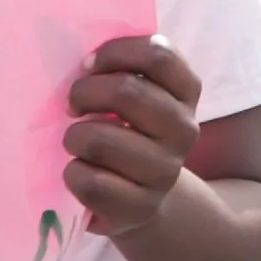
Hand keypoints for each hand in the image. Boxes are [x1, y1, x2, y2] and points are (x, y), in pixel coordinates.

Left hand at [64, 35, 201, 236]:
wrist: (145, 198)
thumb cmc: (130, 132)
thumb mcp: (140, 95)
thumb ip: (124, 68)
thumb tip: (81, 54)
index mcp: (187, 92)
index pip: (158, 54)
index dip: (115, 52)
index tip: (90, 65)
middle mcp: (185, 130)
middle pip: (126, 92)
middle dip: (84, 93)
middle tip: (74, 105)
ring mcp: (165, 172)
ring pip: (101, 139)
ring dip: (74, 137)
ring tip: (76, 141)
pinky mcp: (140, 208)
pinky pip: (91, 182)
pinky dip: (73, 174)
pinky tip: (80, 171)